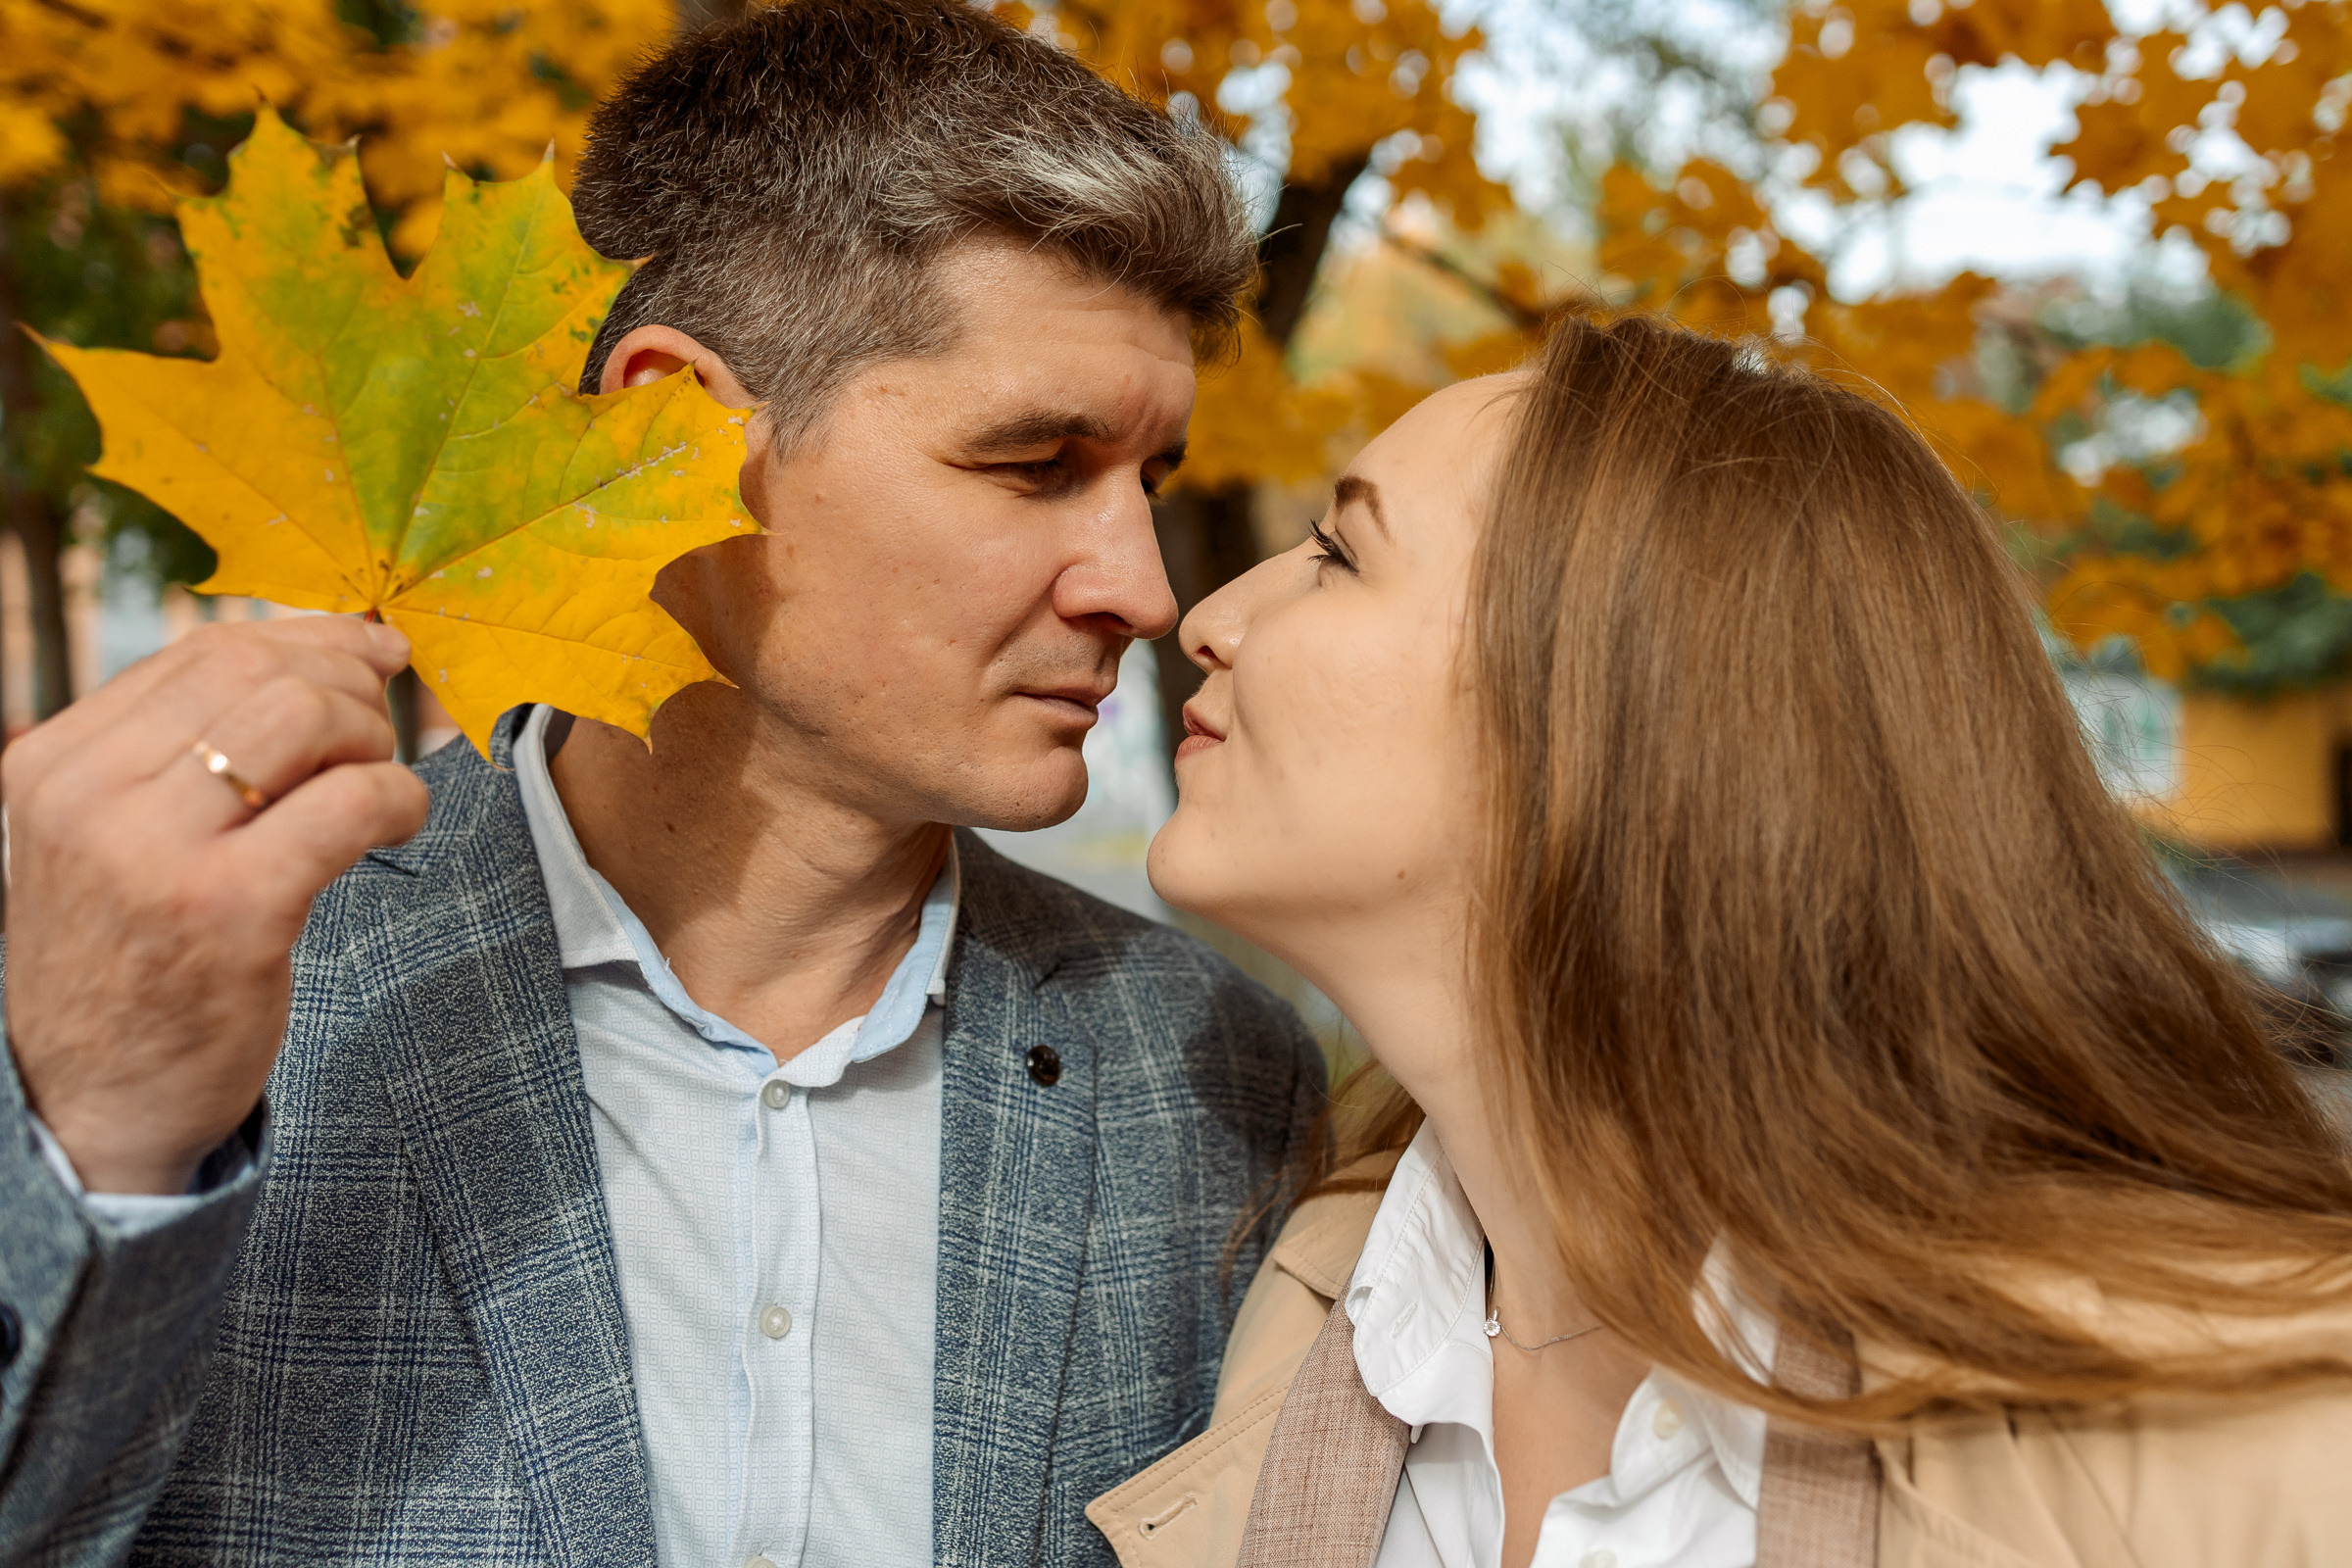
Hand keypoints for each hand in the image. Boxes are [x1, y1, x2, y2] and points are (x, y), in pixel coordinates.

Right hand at [3, 617, 428, 1195]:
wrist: (86, 1102)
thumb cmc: (125, 959)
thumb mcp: (111, 836)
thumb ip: (181, 751)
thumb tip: (318, 653)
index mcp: (55, 762)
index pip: (203, 650)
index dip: (309, 638)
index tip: (367, 648)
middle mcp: (91, 796)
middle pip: (259, 671)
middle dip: (350, 682)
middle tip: (384, 726)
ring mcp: (156, 855)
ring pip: (306, 719)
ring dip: (373, 738)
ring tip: (379, 783)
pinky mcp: (230, 912)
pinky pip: (351, 804)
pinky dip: (401, 797)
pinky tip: (400, 823)